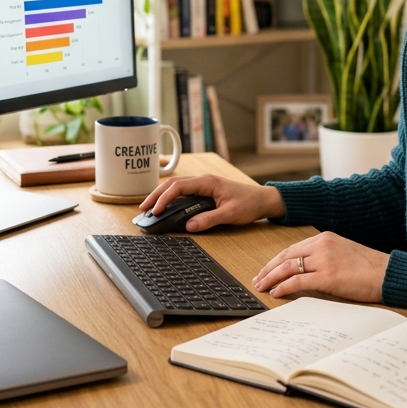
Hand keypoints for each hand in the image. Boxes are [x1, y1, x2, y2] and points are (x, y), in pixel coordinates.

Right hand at [138, 175, 284, 231]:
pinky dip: (172, 198)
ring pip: (177, 187)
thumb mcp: (230, 214)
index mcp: (207, 182)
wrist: (263, 200)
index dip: (164, 198)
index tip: (156, 211)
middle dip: (156, 195)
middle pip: (173, 184)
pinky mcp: (206, 191)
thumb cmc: (249, 204)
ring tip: (149, 208)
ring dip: (162, 196)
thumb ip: (209, 219)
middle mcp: (203, 181)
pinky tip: (166, 206)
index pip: (179, 187)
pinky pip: (184, 192)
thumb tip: (189, 226)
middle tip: (143, 209)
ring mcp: (204, 185)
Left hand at [253, 232, 388, 302]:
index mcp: (325, 238)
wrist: (387, 273)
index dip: (276, 260)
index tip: (267, 269)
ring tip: (262, 287)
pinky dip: (284, 287)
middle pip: (286, 256)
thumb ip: (324, 256)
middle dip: (269, 269)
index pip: (292, 249)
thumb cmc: (369, 267)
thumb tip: (305, 271)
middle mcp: (322, 245)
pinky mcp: (327, 276)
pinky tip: (276, 292)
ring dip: (271, 278)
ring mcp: (324, 260)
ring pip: (288, 268)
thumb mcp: (343, 253)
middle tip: (258, 279)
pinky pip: (298, 282)